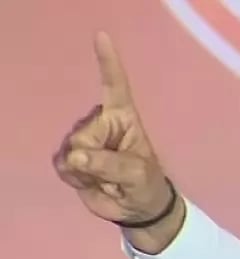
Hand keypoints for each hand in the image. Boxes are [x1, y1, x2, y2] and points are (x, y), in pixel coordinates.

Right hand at [53, 32, 178, 231]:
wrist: (136, 208)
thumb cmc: (145, 183)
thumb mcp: (137, 174)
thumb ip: (109, 165)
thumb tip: (76, 157)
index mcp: (122, 117)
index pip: (114, 86)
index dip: (107, 62)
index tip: (101, 37)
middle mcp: (100, 123)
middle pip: (82, 134)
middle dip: (94, 158)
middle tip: (115, 173)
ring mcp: (83, 140)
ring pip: (70, 151)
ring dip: (87, 171)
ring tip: (106, 178)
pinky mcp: (70, 158)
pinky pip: (62, 165)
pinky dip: (75, 178)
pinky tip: (91, 181)